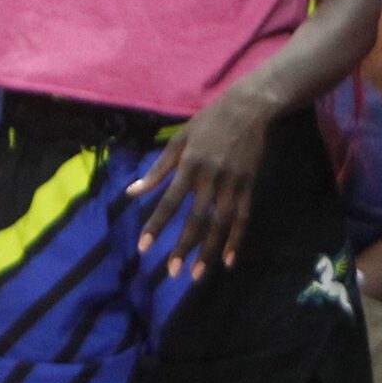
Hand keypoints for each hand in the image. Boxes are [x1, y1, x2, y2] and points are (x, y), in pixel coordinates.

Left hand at [129, 85, 278, 277]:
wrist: (249, 108)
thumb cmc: (208, 122)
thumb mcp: (179, 139)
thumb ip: (157, 169)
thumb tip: (132, 192)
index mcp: (190, 165)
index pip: (170, 201)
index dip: (156, 225)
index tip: (144, 248)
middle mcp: (211, 178)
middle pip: (196, 219)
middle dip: (184, 247)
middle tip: (173, 272)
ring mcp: (233, 184)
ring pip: (220, 224)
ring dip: (209, 251)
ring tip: (197, 274)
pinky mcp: (248, 186)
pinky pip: (243, 218)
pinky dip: (236, 241)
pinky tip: (228, 262)